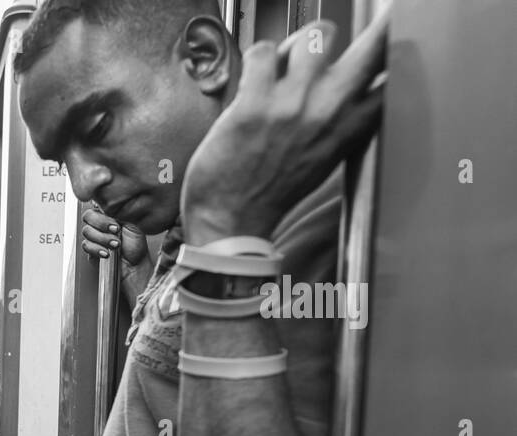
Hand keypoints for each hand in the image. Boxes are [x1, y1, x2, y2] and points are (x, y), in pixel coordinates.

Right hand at [82, 203, 148, 267]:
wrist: (135, 266)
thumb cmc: (136, 245)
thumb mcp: (134, 223)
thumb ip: (122, 212)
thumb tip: (112, 205)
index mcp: (109, 214)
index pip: (96, 205)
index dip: (104, 213)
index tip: (116, 223)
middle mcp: (100, 224)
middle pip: (88, 216)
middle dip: (102, 224)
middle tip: (116, 231)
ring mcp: (94, 236)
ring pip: (86, 231)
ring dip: (102, 238)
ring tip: (115, 244)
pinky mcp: (90, 249)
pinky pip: (86, 245)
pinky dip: (96, 249)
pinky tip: (106, 253)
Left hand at [181, 12, 388, 244]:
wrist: (232, 220)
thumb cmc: (274, 190)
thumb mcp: (327, 158)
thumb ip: (347, 122)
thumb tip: (361, 88)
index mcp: (352, 127)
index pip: (394, 77)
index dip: (397, 50)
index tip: (397, 35)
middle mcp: (330, 110)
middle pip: (375, 43)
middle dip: (380, 24)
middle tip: (380, 15)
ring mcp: (293, 104)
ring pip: (316, 35)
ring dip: (298, 44)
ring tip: (285, 65)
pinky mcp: (254, 103)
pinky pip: (264, 50)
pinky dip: (257, 58)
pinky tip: (252, 79)